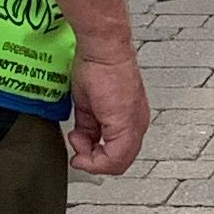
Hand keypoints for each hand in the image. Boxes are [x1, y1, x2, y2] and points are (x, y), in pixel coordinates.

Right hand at [66, 40, 150, 177]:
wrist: (103, 50)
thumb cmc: (97, 67)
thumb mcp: (88, 105)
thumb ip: (88, 127)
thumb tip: (83, 142)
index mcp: (131, 120)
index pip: (118, 155)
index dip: (95, 159)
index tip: (79, 151)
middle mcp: (136, 125)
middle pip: (118, 162)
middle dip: (92, 161)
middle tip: (77, 150)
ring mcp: (133, 125)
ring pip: (117, 163)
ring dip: (91, 160)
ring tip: (77, 141)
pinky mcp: (125, 124)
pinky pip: (115, 157)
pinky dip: (93, 158)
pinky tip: (79, 141)